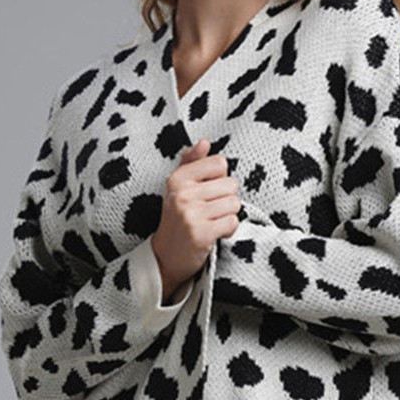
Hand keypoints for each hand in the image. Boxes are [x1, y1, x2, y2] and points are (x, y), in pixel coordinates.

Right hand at [151, 138, 240, 300]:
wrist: (165, 257)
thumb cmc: (177, 219)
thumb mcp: (178, 188)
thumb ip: (191, 163)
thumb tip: (204, 142)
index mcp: (178, 178)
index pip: (220, 163)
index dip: (220, 179)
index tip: (207, 192)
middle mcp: (182, 194)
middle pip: (231, 185)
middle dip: (226, 199)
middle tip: (209, 211)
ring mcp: (191, 214)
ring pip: (234, 204)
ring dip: (227, 216)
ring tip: (211, 222)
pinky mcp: (201, 234)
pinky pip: (233, 222)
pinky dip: (228, 230)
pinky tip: (214, 234)